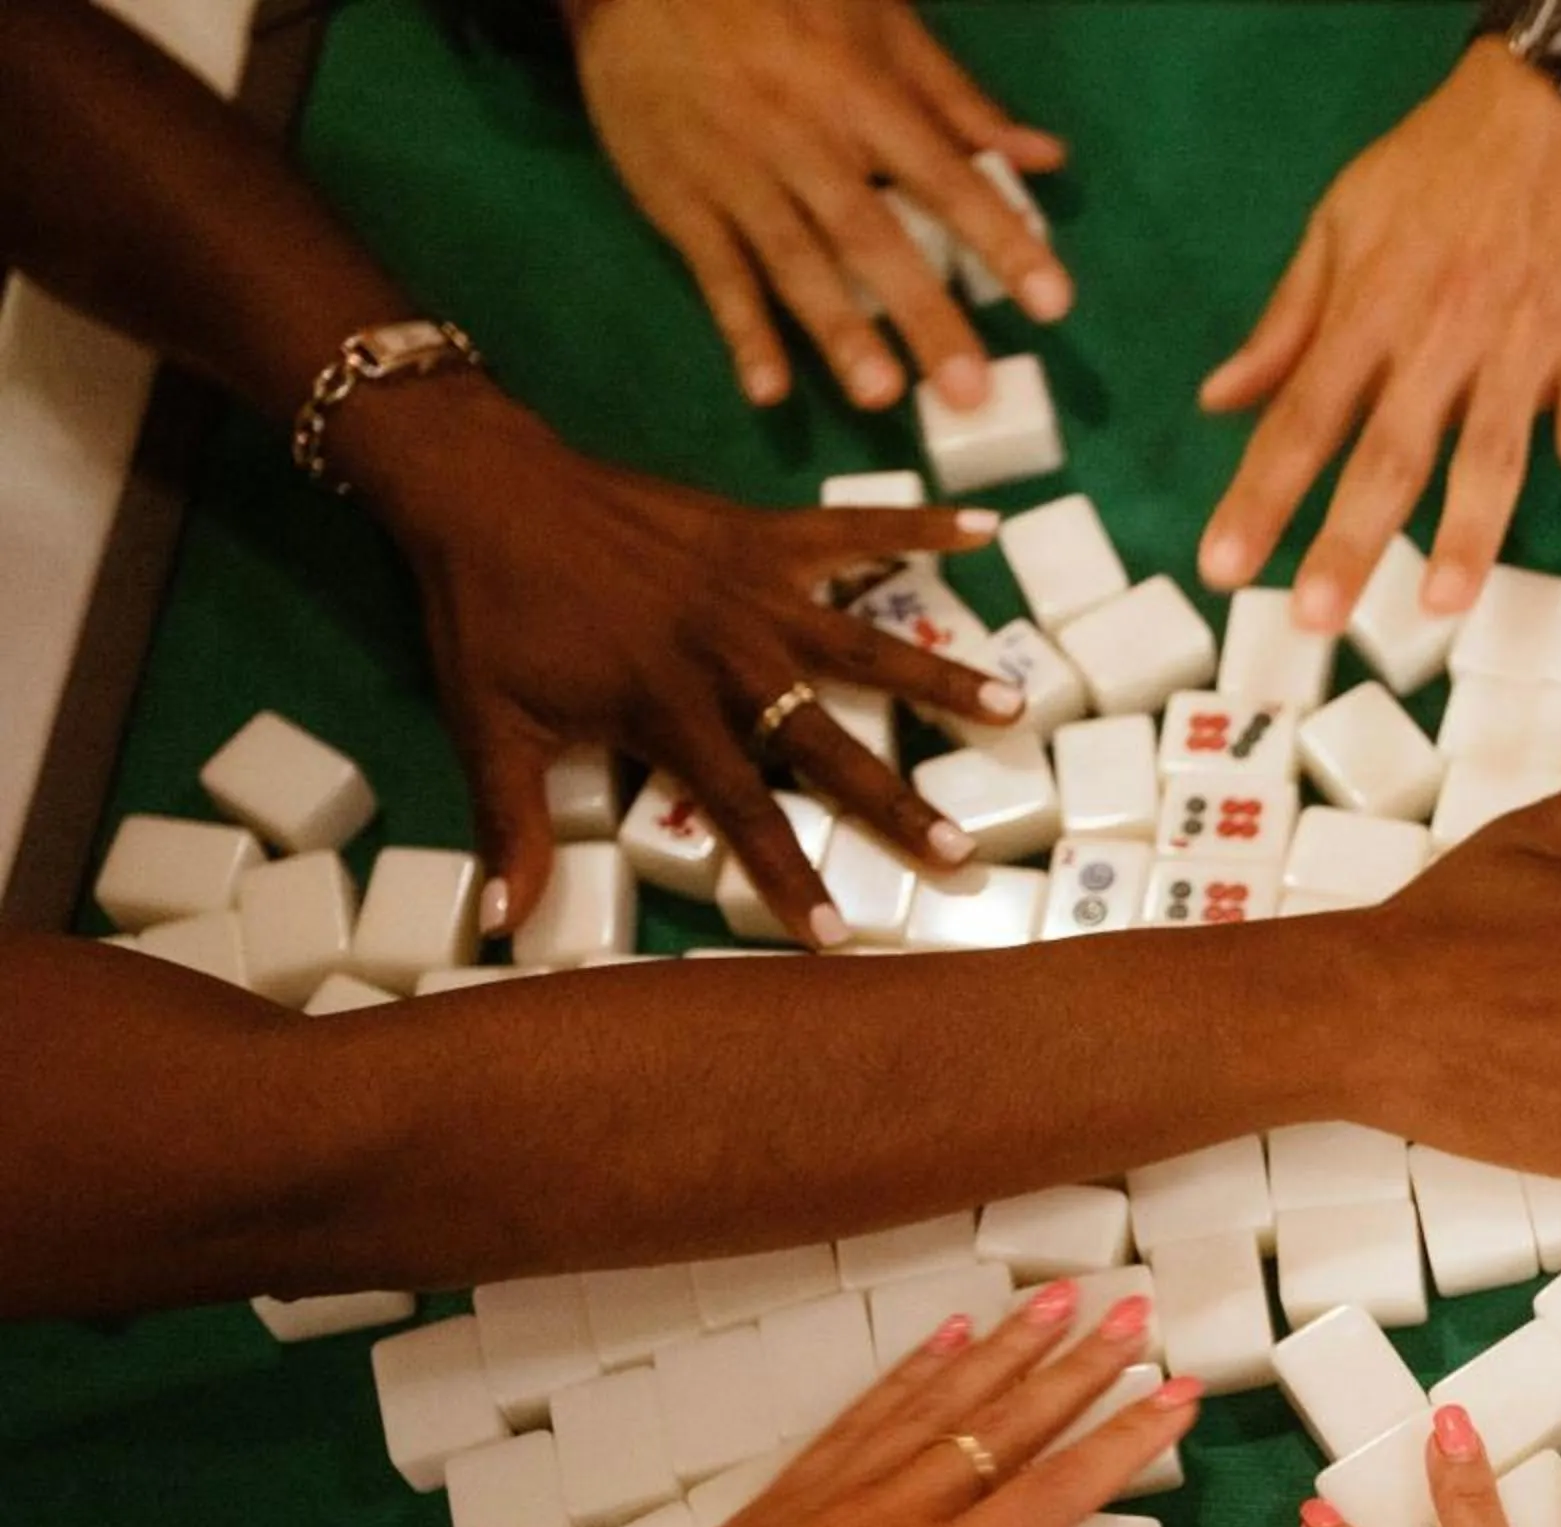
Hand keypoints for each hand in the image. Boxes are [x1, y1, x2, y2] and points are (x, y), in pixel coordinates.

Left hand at [202, 1287, 1200, 1526]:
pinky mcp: (787, 1495)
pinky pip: (866, 1413)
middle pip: (1005, 1426)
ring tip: (1059, 1299)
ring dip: (1006, 1347)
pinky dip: (914, 1372)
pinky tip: (946, 1340)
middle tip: (1137, 1315)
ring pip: (939, 1401)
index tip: (1177, 1395)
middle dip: (1079, 1368)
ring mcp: (836, 1495)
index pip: (1054, 1492)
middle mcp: (895, 1516)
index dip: (1123, 1442)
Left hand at [360, 385, 1020, 945]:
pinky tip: (984, 527)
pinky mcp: (760, 534)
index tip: (837, 936)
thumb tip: (505, 925)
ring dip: (939, 678)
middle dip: (896, 804)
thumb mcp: (489, 728)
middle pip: (830, 745)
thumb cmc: (487, 617)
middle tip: (961, 849)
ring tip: (1012, 707)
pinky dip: (919, 524)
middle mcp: (730, 659)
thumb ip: (512, 827)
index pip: (745, 813)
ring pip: (866, 644)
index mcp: (670, 714)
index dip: (791, 877)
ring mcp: (754, 592)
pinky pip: (854, 527)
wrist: (484, 490)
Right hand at [564, 0, 1069, 408]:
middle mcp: (803, 141)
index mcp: (861, 95)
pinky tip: (768, 389)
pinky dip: (740, 331)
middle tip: (968, 392)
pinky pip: (714, 273)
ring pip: (795, 261)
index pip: (945, 179)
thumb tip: (1045, 157)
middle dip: (924, 314)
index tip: (1053, 304)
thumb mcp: (878, 24)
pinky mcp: (680, 201)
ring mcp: (738, 176)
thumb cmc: (780, 2)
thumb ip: (957, 99)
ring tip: (879, 396)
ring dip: (838, 332)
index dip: (1000, 240)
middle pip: (872, 236)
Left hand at [1196, 37, 1560, 630]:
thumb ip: (1289, 318)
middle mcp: (1438, 338)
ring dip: (1468, 530)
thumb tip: (1220, 397)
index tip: (1221, 566)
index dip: (1258, 496)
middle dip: (1346, 540)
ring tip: (1441, 601)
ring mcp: (1523, 342)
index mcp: (1370, 311)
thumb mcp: (1345, 218)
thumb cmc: (1449, 158)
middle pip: (1386, 455)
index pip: (1300, 418)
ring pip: (1490, 449)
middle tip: (1313, 620)